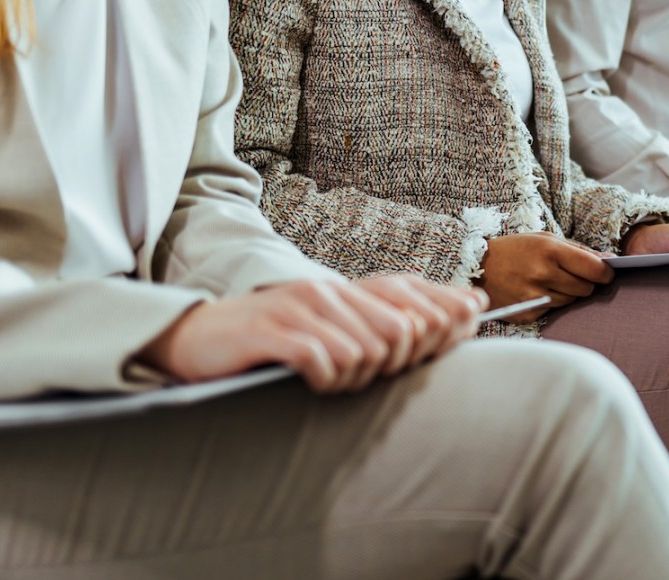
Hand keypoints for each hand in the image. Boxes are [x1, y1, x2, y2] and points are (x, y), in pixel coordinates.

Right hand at [137, 275, 486, 392]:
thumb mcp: (333, 327)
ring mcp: (302, 308)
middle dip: (394, 365)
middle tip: (361, 376)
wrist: (200, 338)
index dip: (444, 322)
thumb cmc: (274, 341)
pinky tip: (310, 380)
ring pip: (367, 352)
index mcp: (349, 289)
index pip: (417, 296)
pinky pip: (325, 362)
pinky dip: (325, 380)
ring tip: (329, 379)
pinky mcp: (275, 331)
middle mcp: (331, 290)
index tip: (447, 340)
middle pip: (401, 332)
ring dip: (354, 378)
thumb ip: (389, 321)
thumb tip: (468, 307)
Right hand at [479, 232, 612, 321]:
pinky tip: (536, 292)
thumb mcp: (544, 239)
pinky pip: (553, 311)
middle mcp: (542, 274)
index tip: (606, 273)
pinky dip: (551, 303)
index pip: (594, 268)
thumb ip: (578, 250)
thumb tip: (610, 260)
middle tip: (572, 275)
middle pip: (586, 288)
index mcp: (550, 251)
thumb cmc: (515, 250)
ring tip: (549, 281)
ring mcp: (534, 296)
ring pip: (571, 301)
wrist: (477, 268)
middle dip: (585, 282)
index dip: (605, 273)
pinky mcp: (527, 313)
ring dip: (567, 293)